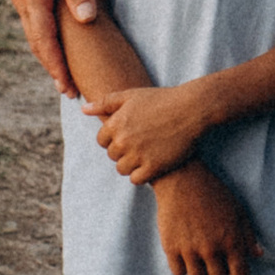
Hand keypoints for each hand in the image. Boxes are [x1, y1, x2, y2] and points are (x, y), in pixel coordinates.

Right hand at [1, 0, 97, 90]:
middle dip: (53, 67)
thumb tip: (86, 19)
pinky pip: (34, 18)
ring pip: (34, 31)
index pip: (45, 41)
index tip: (69, 87)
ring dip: (47, 53)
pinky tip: (54, 38)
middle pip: (37, 42)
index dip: (58, 66)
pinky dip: (43, 35)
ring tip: (63, 72)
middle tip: (70, 90)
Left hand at [87, 81, 214, 185]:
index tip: (129, 134)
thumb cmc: (161, 99)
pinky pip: (136, 179)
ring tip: (145, 154)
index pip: (102, 141)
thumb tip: (84, 110)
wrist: (191, 109)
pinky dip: (141, 174)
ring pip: (122, 169)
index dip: (114, 138)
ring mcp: (138, 155)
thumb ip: (105, 103)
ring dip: (130, 164)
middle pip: (112, 155)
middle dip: (123, 150)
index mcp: (116, 123)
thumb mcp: (131, 95)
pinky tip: (151, 163)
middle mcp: (123, 140)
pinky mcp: (153, 167)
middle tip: (140, 143)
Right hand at [152, 163, 260, 274]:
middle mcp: (212, 249)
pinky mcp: (171, 247)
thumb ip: (247, 235)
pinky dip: (183, 268)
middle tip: (215, 264)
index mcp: (232, 240)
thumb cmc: (214, 193)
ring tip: (199, 260)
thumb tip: (257, 255)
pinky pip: (179, 272)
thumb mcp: (237, 210)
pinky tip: (185, 256)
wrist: (182, 179)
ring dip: (201, 274)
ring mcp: (191, 249)